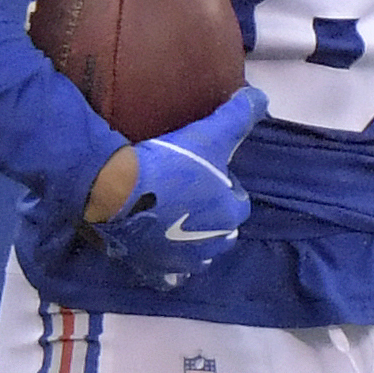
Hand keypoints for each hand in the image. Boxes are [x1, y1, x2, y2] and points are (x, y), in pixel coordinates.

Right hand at [82, 87, 267, 289]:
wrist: (113, 191)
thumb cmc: (169, 165)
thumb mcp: (209, 135)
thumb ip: (238, 116)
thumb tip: (260, 97)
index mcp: (230, 215)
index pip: (238, 201)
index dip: (223, 185)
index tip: (203, 171)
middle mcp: (211, 245)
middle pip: (219, 228)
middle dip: (209, 213)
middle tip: (185, 191)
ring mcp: (181, 262)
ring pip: (196, 253)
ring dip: (190, 239)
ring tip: (170, 215)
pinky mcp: (152, 269)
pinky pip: (167, 275)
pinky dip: (166, 265)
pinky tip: (157, 249)